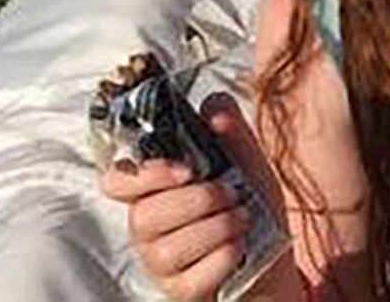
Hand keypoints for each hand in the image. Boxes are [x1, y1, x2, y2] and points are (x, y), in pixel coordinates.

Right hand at [100, 98, 272, 301]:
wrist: (273, 253)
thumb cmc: (250, 203)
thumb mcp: (247, 160)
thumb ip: (230, 131)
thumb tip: (215, 106)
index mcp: (156, 189)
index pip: (117, 182)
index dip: (142, 176)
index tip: (185, 170)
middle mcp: (148, 229)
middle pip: (143, 217)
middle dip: (199, 200)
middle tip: (231, 194)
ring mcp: (160, 264)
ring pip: (167, 250)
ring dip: (217, 228)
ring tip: (241, 218)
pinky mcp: (179, 292)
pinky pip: (190, 279)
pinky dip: (223, 258)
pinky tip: (239, 248)